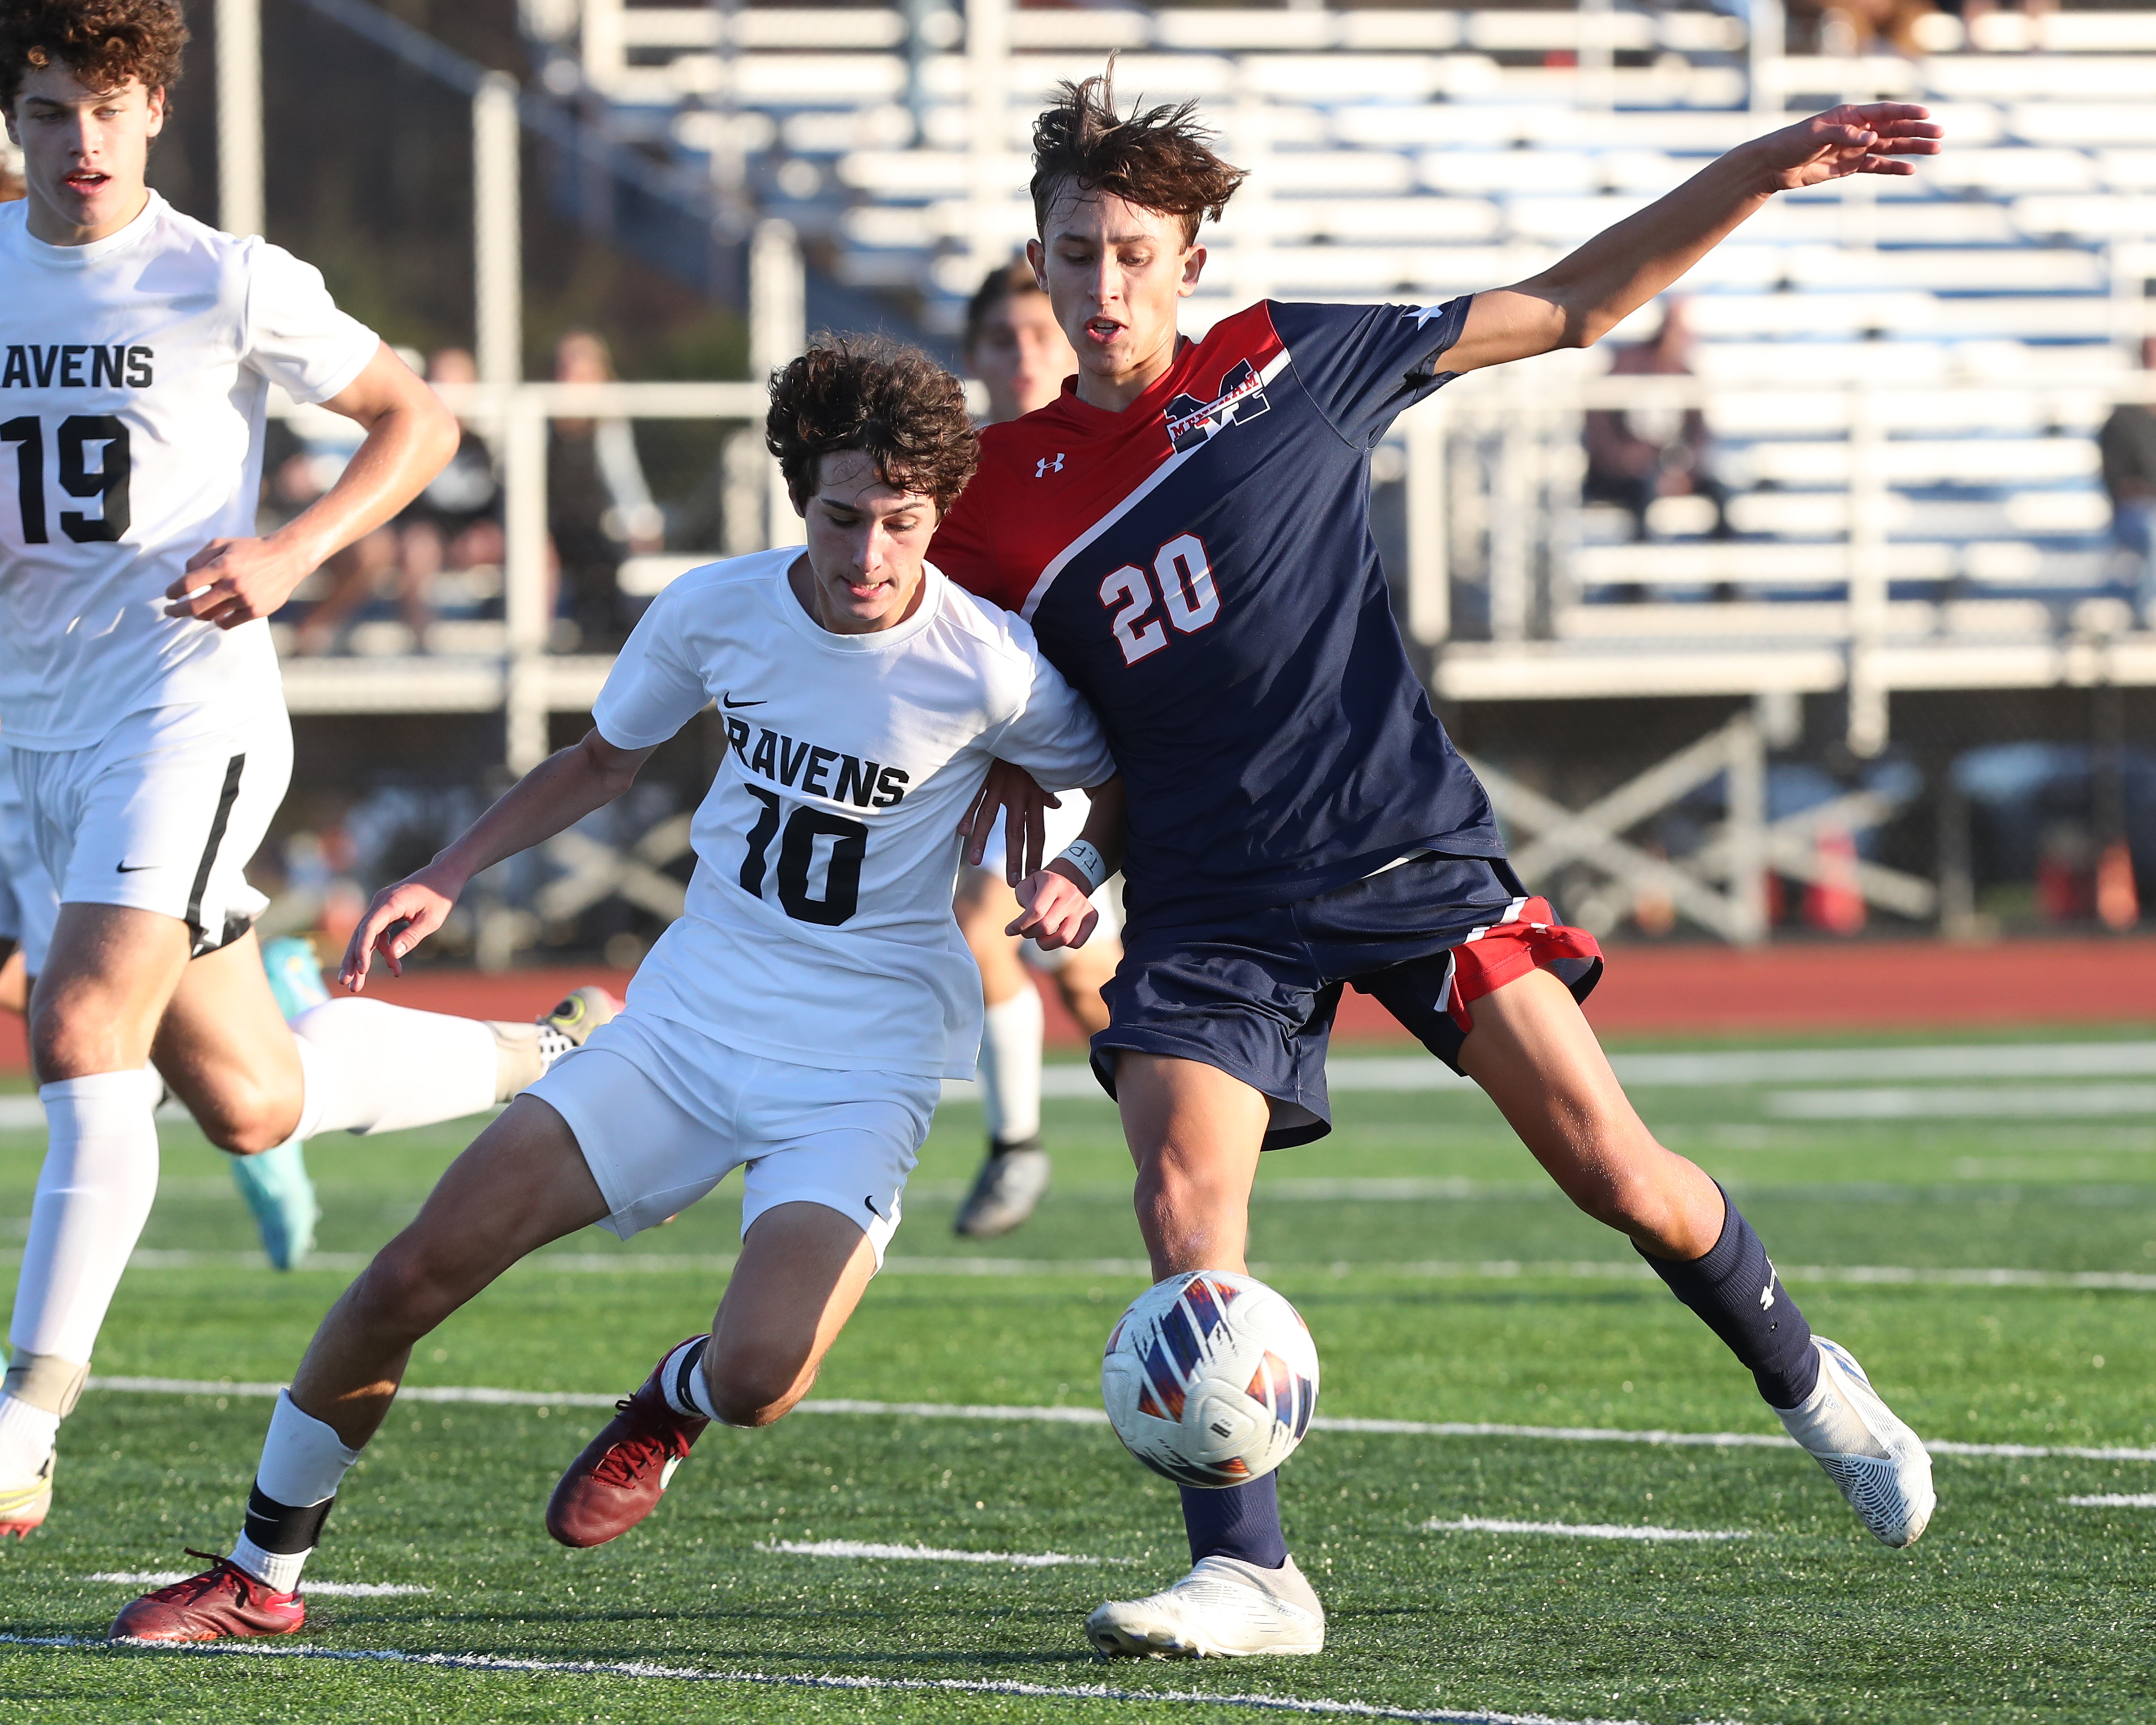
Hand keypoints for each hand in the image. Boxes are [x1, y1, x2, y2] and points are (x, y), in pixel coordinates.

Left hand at [166, 535, 311, 628]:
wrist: (287, 558)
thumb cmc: (251, 549)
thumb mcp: (222, 543)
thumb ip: (200, 557)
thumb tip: (185, 576)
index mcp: (222, 566)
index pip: (188, 584)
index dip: (174, 591)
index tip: (170, 595)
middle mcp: (232, 584)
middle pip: (195, 606)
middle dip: (177, 611)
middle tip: (170, 611)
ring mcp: (245, 600)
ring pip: (210, 616)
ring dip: (197, 615)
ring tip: (194, 612)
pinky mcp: (256, 611)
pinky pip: (229, 623)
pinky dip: (219, 621)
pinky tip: (217, 616)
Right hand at [340, 862, 465, 989]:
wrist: (444, 874)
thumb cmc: (440, 896)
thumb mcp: (432, 919)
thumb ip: (412, 936)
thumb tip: (394, 955)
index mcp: (390, 902)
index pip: (369, 928)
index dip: (362, 950)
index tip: (362, 970)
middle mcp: (380, 903)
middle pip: (361, 934)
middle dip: (353, 960)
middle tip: (346, 983)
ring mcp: (381, 907)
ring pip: (366, 936)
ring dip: (363, 959)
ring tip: (358, 984)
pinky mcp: (386, 912)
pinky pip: (379, 934)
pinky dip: (382, 950)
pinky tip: (393, 967)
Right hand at [958, 759, 1059, 882]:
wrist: (1017, 726)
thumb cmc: (1029, 752)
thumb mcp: (1043, 772)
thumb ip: (1047, 793)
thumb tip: (1056, 805)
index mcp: (1034, 797)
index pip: (1037, 832)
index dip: (1036, 854)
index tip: (1034, 875)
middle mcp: (1018, 796)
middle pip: (1016, 833)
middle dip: (1015, 858)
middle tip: (1013, 882)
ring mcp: (1000, 787)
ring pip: (990, 819)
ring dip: (982, 842)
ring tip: (975, 862)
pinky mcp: (984, 776)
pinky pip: (974, 798)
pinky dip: (967, 814)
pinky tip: (960, 831)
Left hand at [1006, 862, 1098, 950]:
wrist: (1069, 876)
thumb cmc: (1042, 884)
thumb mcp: (1027, 884)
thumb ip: (1023, 901)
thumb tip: (1024, 924)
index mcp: (1053, 883)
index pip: (1035, 912)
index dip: (1019, 925)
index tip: (1009, 931)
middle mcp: (1071, 894)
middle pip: (1046, 927)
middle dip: (1029, 933)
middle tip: (1025, 931)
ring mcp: (1083, 906)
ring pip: (1064, 938)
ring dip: (1045, 943)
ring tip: (1039, 937)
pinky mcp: (1092, 917)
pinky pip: (1077, 942)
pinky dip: (1063, 944)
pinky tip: (1055, 936)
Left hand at [1751, 104, 1941, 192]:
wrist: (1773, 166)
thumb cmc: (1791, 143)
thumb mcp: (1816, 135)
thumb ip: (1845, 135)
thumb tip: (1872, 138)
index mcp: (1851, 116)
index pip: (1885, 112)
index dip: (1907, 113)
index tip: (1927, 115)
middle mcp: (1857, 130)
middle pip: (1894, 130)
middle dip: (1917, 132)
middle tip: (1940, 136)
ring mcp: (1855, 149)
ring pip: (1890, 147)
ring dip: (1912, 149)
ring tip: (1935, 151)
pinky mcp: (1849, 166)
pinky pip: (1876, 166)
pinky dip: (1893, 168)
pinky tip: (1910, 169)